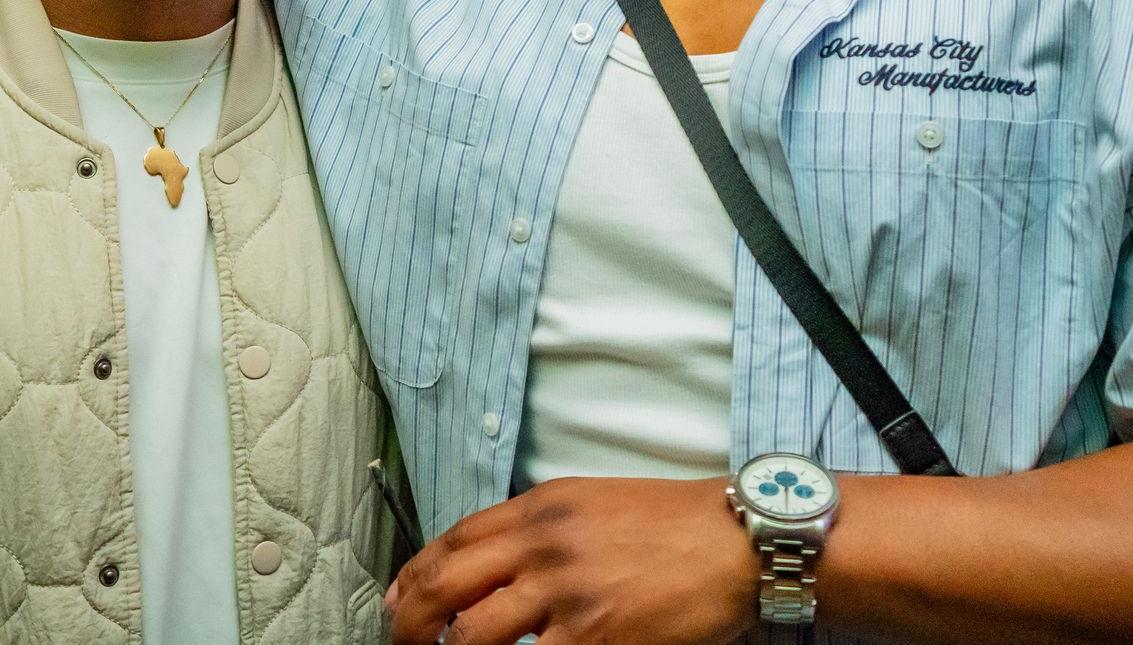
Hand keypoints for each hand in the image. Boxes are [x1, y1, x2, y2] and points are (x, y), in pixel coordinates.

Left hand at [386, 476, 757, 644]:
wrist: (737, 540)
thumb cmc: (672, 523)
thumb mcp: (594, 502)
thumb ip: (540, 529)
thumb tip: (489, 566)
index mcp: (542, 506)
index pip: (454, 539)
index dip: (413, 576)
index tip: (396, 602)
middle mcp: (544, 543)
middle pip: (446, 586)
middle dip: (412, 624)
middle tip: (402, 644)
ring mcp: (567, 592)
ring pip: (475, 634)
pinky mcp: (595, 637)